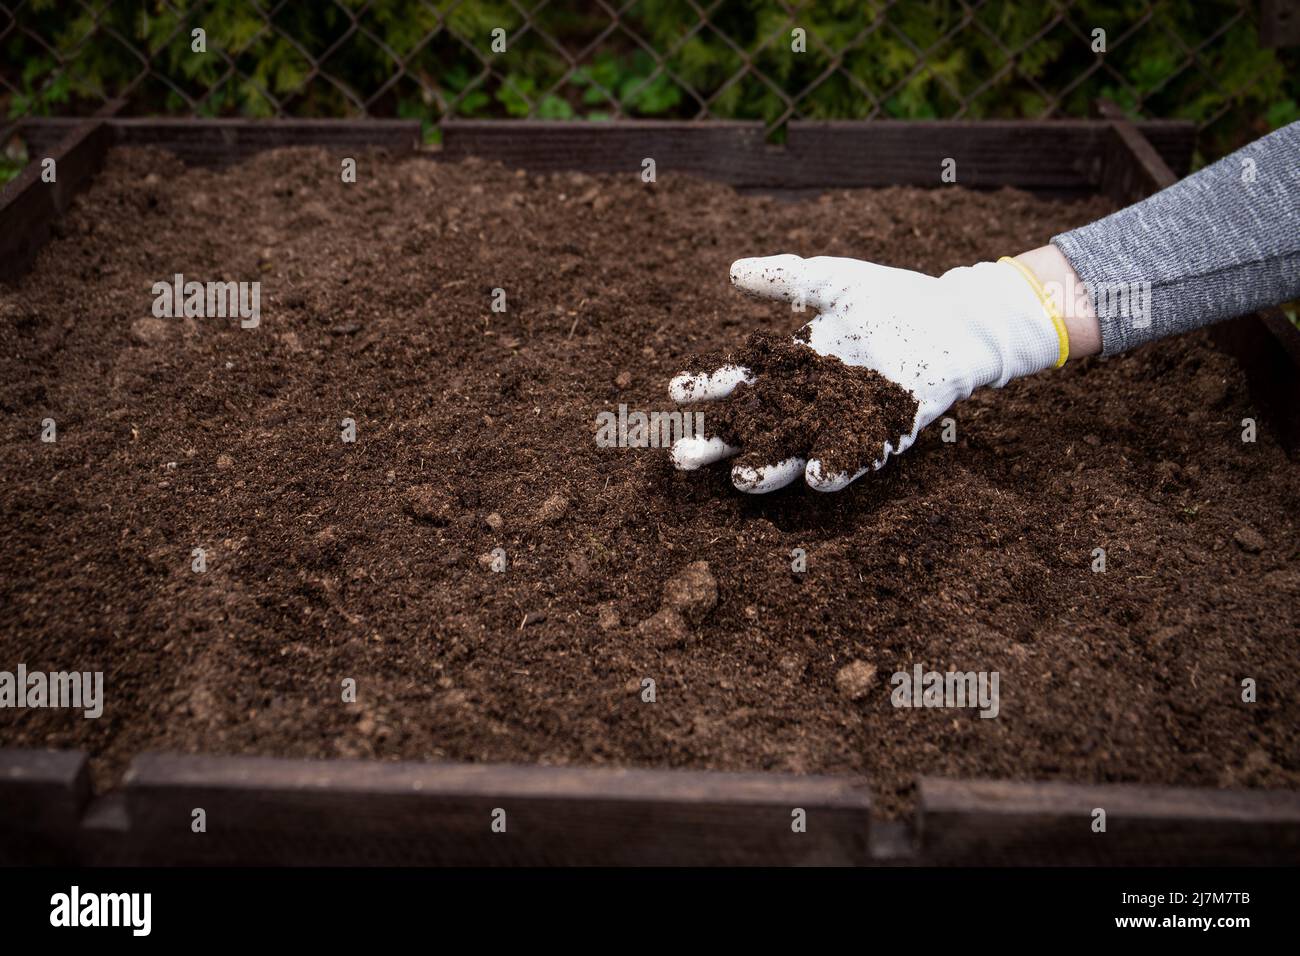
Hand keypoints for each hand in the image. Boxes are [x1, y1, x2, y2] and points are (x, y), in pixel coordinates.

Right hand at [667, 253, 1068, 492]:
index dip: (709, 388)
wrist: (952, 317)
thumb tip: (733, 271)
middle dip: (718, 445)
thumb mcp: (833, 281)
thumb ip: (787, 278)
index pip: (740, 383)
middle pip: (755, 431)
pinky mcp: (882, 435)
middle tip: (682, 456)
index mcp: (792, 369)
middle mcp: (810, 403)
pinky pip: (856, 459)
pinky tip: (817, 477)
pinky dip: (837, 469)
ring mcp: (843, 423)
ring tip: (740, 479)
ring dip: (769, 470)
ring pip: (796, 455)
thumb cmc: (891, 298)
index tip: (674, 389)